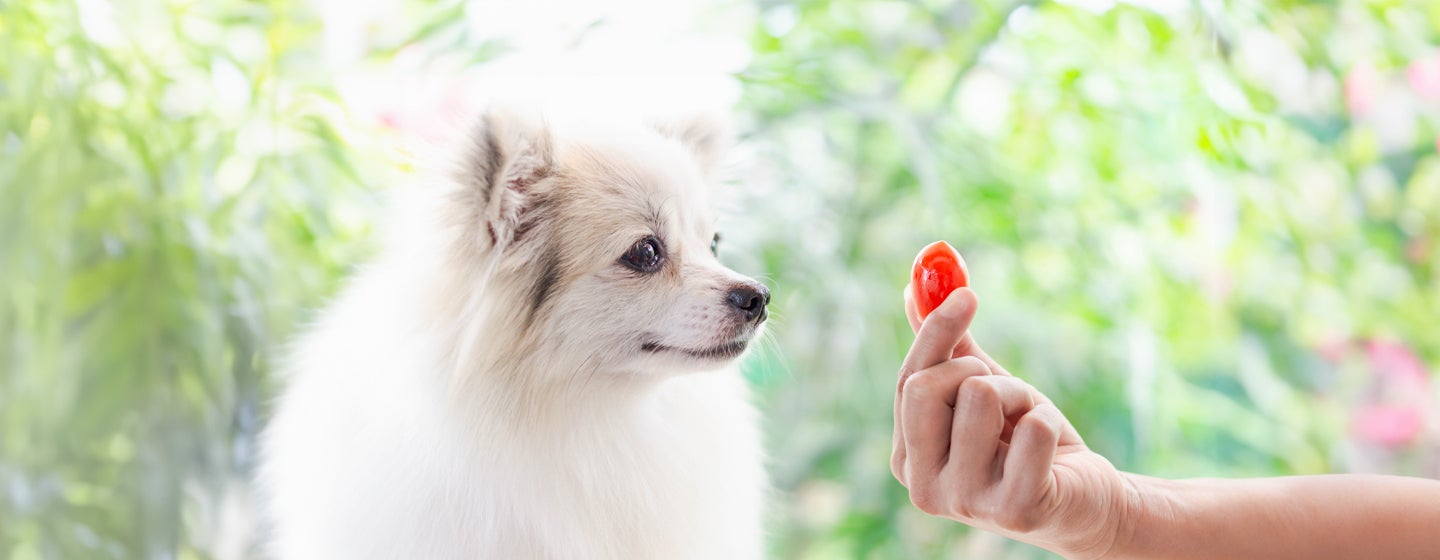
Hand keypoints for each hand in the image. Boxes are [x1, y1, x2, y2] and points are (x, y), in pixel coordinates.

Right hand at [892, 287, 1132, 559]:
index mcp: (907, 458)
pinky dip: (1047, 420)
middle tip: (1005, 388)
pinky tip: (1050, 449)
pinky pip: (1032, 428)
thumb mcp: (984, 389)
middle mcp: (924, 488)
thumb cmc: (1024, 440)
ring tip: (1028, 422)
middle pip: (925, 388)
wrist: (1084, 498)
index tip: (966, 293)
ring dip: (1019, 394)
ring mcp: (966, 503)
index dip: (936, 332)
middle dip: (975, 370)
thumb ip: (946, 346)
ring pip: (981, 397)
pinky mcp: (1015, 510)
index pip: (907, 381)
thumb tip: (914, 287)